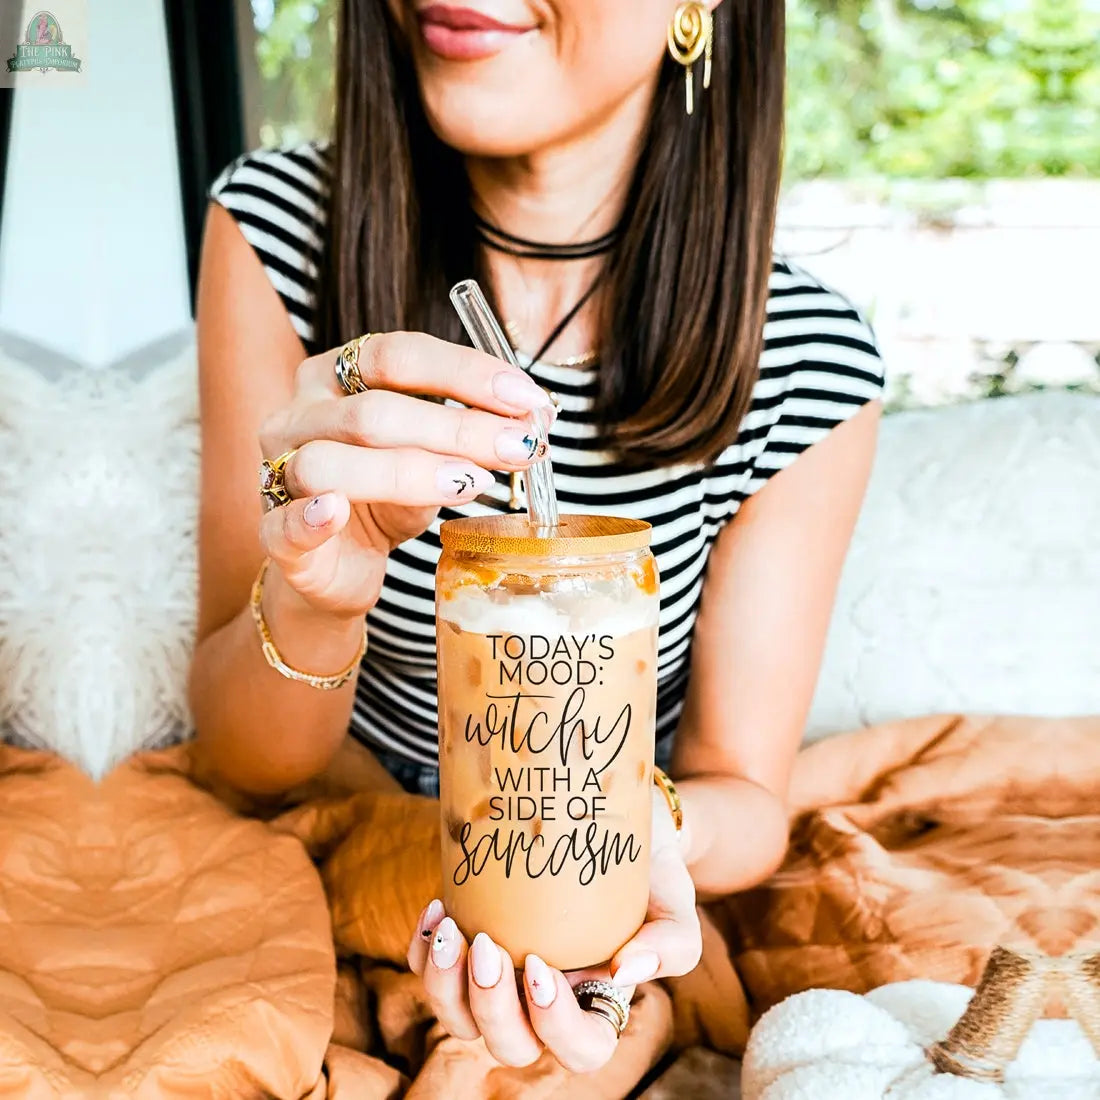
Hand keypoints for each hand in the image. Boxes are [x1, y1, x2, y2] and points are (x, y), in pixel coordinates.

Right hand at [257, 331, 553, 618]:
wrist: (340, 567)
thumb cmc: (385, 498)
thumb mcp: (432, 456)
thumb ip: (467, 433)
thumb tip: (533, 419)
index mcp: (334, 376)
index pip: (395, 354)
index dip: (464, 372)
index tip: (526, 399)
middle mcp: (297, 415)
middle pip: (373, 412)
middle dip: (458, 428)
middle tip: (519, 447)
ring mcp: (276, 474)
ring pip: (329, 462)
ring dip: (408, 472)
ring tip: (472, 485)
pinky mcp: (274, 535)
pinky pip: (283, 524)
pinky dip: (310, 518)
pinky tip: (339, 512)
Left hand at [406, 789, 700, 1072]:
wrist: (613, 821)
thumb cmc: (648, 872)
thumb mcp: (676, 901)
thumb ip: (671, 942)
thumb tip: (626, 970)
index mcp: (597, 1004)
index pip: (580, 1050)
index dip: (553, 1025)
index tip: (541, 966)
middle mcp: (544, 1004)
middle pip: (510, 1046)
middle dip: (488, 1006)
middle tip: (488, 945)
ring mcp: (503, 979)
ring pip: (460, 1021)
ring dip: (443, 986)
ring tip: (449, 930)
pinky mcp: (470, 947)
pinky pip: (431, 975)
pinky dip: (422, 952)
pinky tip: (436, 909)